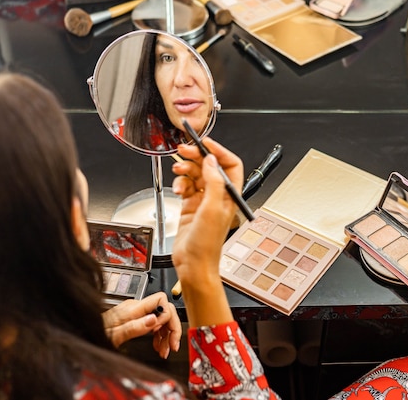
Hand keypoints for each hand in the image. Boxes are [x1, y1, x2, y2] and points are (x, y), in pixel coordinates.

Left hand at [102, 292, 180, 357]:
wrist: (84, 334)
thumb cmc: (96, 334)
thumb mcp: (114, 336)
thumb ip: (134, 327)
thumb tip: (154, 319)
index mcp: (132, 309)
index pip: (161, 300)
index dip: (168, 316)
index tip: (165, 332)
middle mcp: (136, 307)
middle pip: (165, 309)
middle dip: (172, 328)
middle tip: (172, 346)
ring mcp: (136, 311)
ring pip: (161, 318)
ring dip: (166, 334)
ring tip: (164, 350)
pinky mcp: (135, 317)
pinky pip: (154, 322)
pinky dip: (159, 334)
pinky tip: (157, 345)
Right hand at [171, 138, 242, 284]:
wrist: (194, 264)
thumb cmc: (207, 244)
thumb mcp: (212, 209)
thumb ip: (212, 182)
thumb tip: (211, 161)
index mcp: (229, 195)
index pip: (230, 165)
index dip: (219, 151)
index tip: (205, 143)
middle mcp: (218, 196)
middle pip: (209, 166)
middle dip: (197, 156)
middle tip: (184, 150)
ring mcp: (203, 200)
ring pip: (195, 174)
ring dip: (186, 169)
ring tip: (178, 169)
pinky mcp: (190, 206)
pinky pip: (185, 186)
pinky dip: (180, 183)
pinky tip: (177, 188)